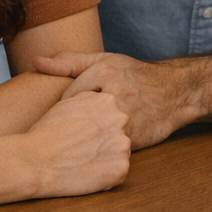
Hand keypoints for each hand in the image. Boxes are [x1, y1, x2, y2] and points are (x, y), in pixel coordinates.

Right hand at [6, 89, 130, 197]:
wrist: (33, 160)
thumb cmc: (45, 132)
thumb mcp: (68, 103)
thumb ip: (90, 100)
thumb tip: (101, 101)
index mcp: (109, 100)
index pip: (112, 116)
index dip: (96, 128)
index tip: (81, 136)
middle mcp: (121, 119)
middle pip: (119, 133)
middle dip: (104, 142)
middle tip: (81, 150)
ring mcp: (123, 144)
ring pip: (120, 152)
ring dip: (106, 158)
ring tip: (82, 161)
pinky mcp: (121, 168)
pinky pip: (118, 172)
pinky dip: (106, 176)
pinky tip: (86, 173)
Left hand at [33, 50, 201, 149]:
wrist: (176, 93)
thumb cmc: (134, 76)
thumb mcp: (104, 62)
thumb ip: (69, 62)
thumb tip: (35, 61)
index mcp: (103, 72)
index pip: (65, 100)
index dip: (65, 112)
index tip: (68, 118)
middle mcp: (114, 93)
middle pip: (76, 119)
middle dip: (72, 129)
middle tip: (71, 133)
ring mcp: (126, 116)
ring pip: (89, 135)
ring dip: (85, 141)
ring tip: (84, 142)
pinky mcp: (134, 137)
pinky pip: (106, 147)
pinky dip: (101, 149)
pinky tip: (102, 145)